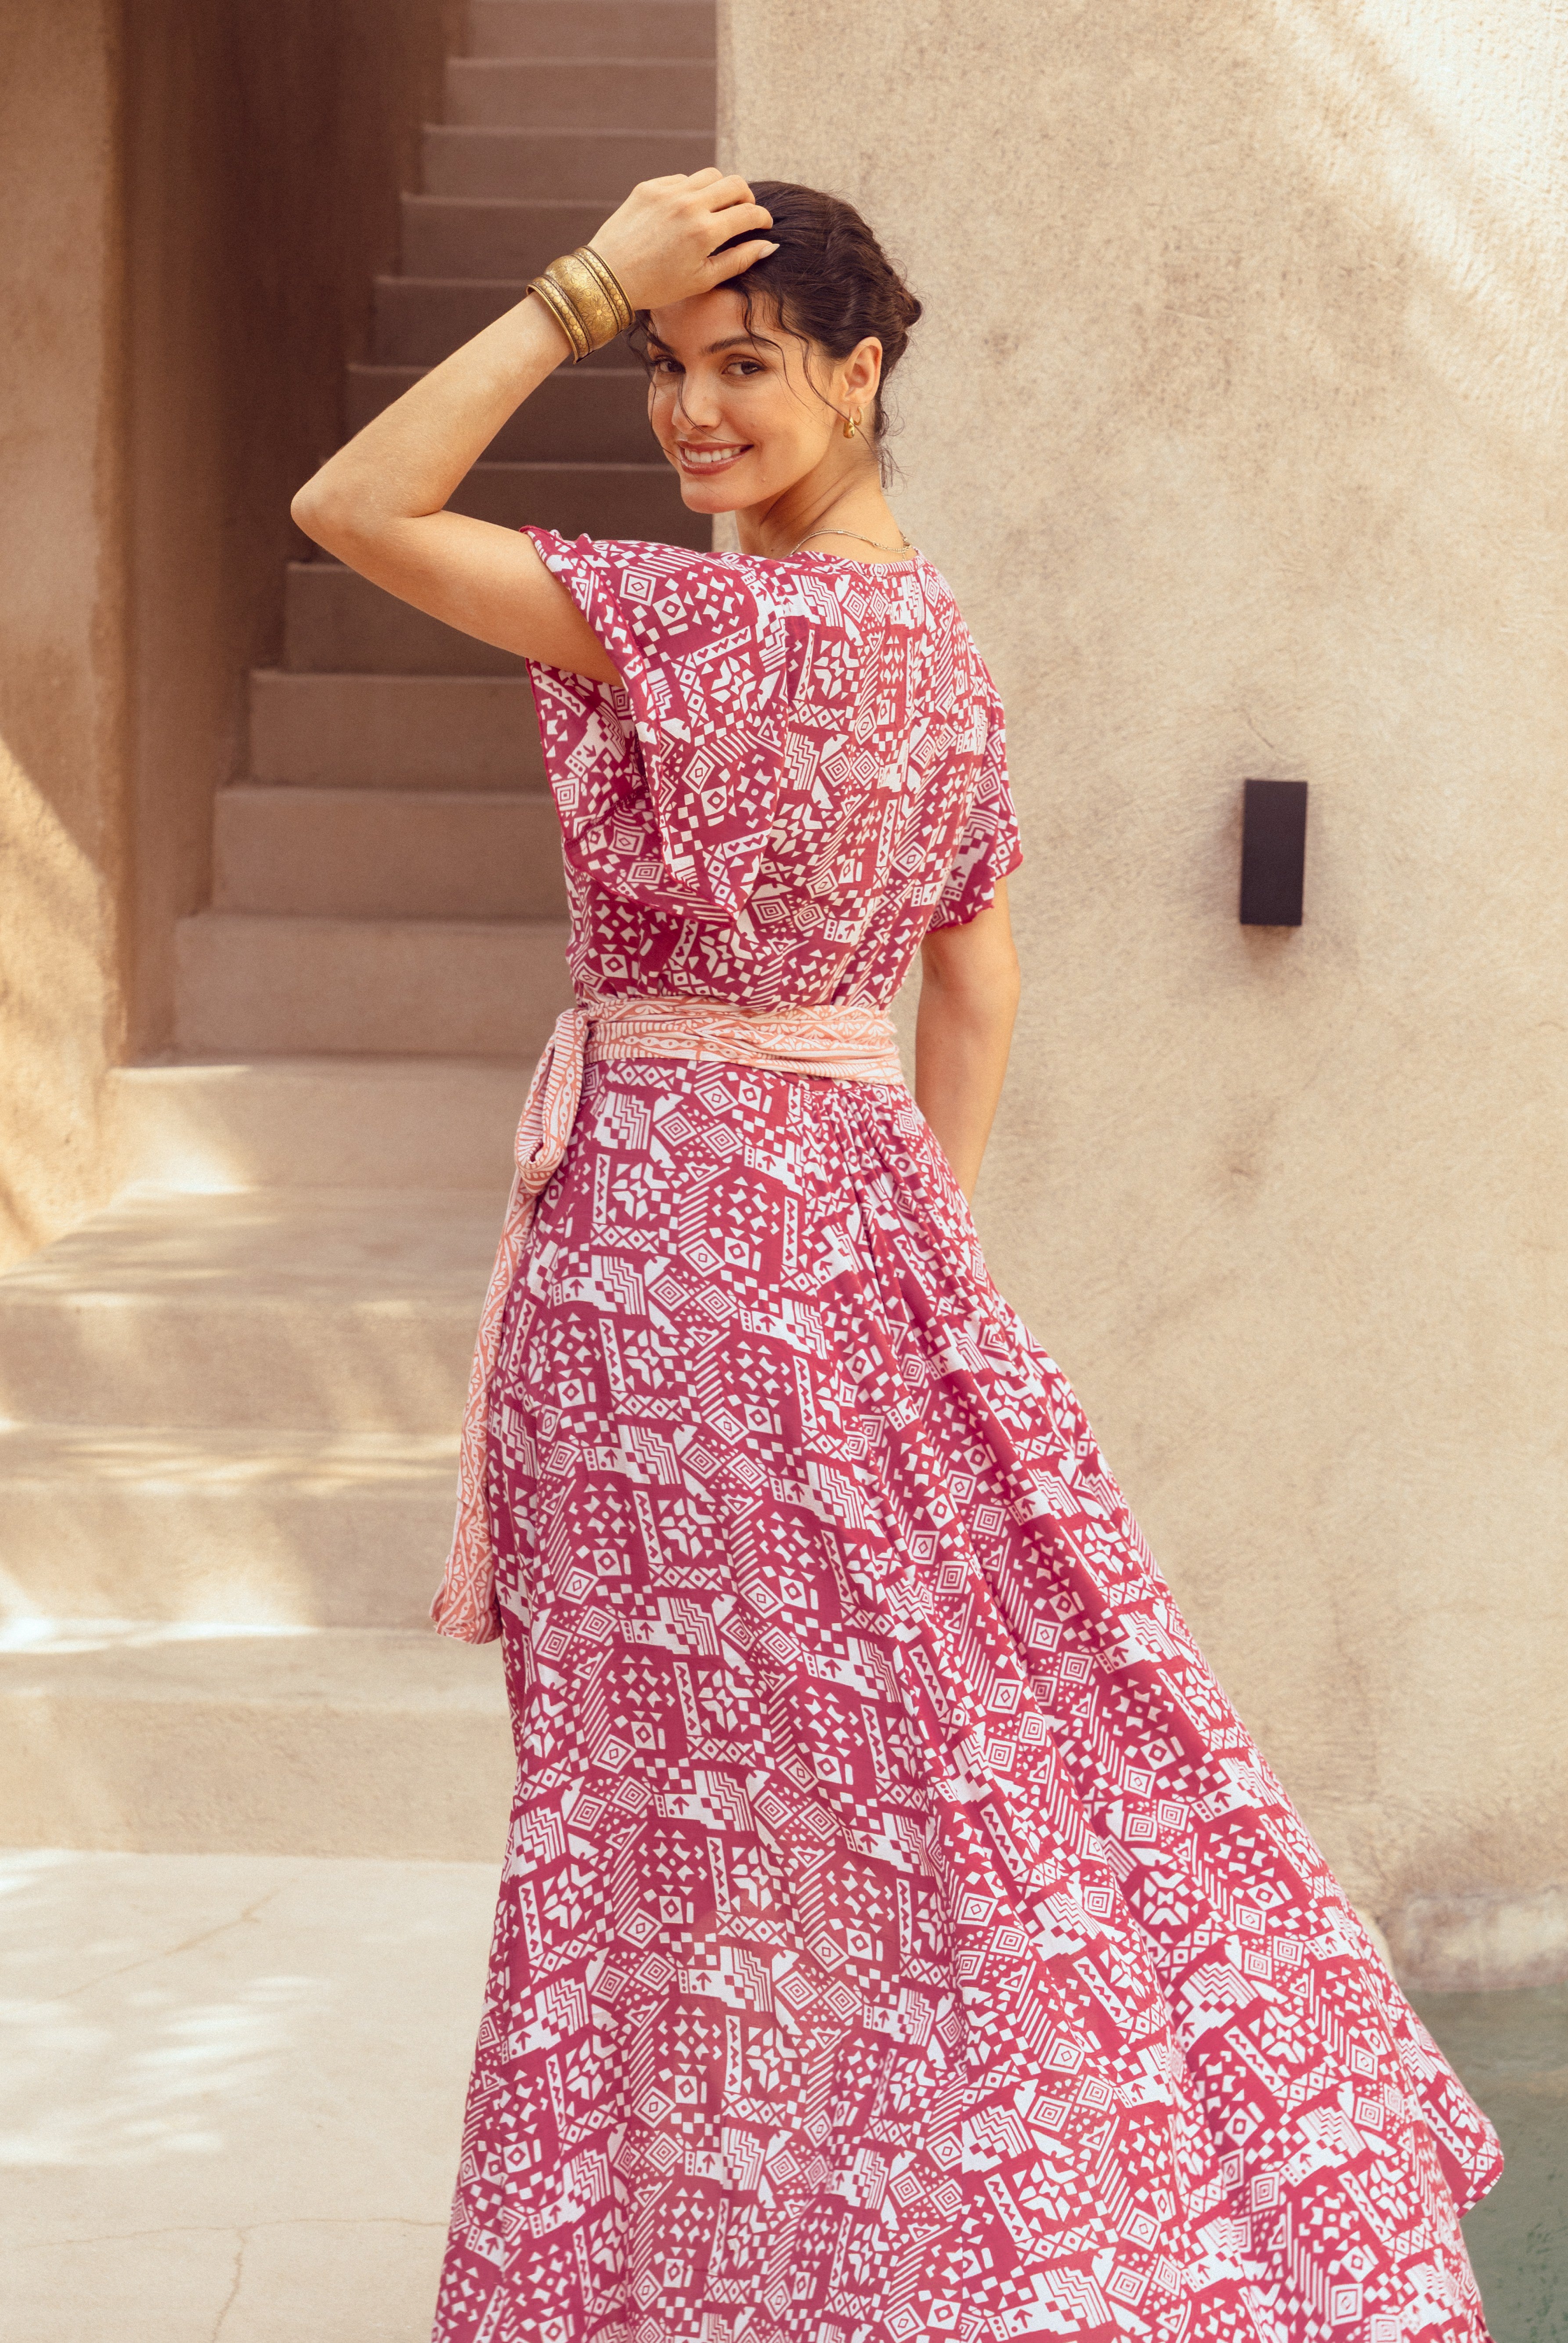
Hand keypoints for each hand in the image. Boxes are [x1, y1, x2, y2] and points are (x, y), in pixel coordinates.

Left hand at [587, 170, 776, 311]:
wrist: (609, 276)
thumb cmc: (658, 286)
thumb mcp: (703, 280)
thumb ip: (738, 260)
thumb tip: (768, 245)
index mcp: (705, 232)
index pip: (749, 212)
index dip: (762, 218)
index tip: (763, 225)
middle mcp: (689, 205)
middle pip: (734, 183)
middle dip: (746, 196)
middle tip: (744, 211)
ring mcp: (668, 192)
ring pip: (709, 175)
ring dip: (719, 189)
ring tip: (715, 209)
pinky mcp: (650, 187)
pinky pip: (682, 179)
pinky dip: (691, 191)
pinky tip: (685, 211)